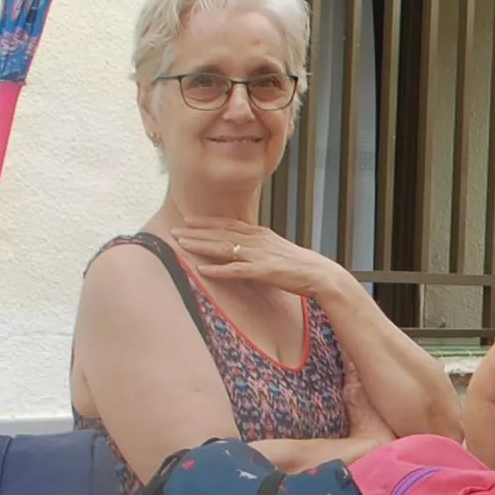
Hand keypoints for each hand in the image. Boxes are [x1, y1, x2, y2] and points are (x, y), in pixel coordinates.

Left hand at [169, 222, 345, 304]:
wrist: (320, 274)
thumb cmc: (299, 265)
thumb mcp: (276, 250)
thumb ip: (259, 246)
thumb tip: (244, 247)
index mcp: (260, 234)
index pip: (229, 224)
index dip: (207, 222)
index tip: (189, 220)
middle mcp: (257, 241)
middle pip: (221, 233)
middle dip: (196, 231)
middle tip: (174, 229)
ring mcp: (259, 255)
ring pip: (224, 248)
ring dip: (201, 246)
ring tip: (181, 244)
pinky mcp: (263, 272)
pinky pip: (235, 271)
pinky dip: (217, 270)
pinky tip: (202, 270)